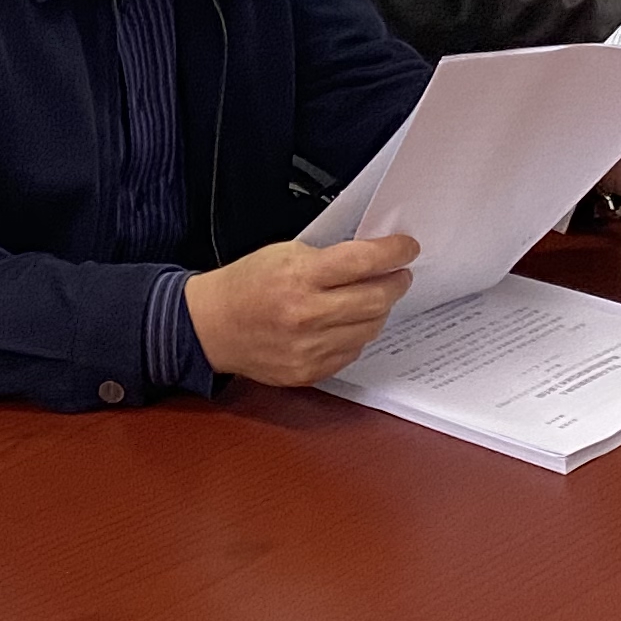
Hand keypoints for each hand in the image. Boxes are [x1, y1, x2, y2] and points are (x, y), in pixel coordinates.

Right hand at [186, 233, 418, 386]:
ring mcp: (309, 348)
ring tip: (374, 298)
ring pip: (370, 328)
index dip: (393, 253)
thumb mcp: (285, 253)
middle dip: (396, 283)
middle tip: (400, 274)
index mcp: (300, 277)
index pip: (362, 262)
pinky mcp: (308, 372)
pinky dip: (358, 334)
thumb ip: (329, 258)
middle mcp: (307, 315)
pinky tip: (349, 322)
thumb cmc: (248, 284)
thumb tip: (373, 259)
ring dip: (379, 310)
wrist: (212, 326)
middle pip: (375, 299)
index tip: (407, 248)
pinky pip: (352, 352)